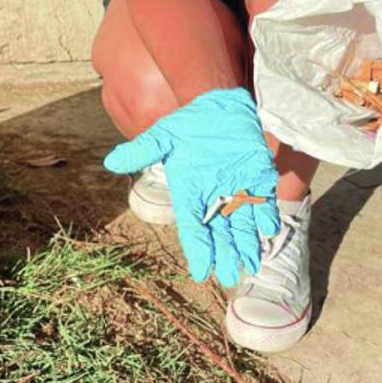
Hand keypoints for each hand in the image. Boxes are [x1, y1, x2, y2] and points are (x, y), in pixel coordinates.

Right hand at [103, 87, 280, 286]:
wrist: (218, 105)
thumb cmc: (188, 124)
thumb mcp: (163, 136)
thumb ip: (143, 150)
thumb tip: (112, 161)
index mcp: (191, 194)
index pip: (194, 228)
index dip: (198, 250)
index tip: (200, 272)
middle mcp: (214, 197)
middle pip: (220, 234)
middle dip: (225, 255)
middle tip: (230, 277)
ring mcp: (238, 189)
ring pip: (243, 224)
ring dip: (247, 244)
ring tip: (251, 266)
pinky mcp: (259, 177)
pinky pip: (263, 201)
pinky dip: (266, 215)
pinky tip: (269, 229)